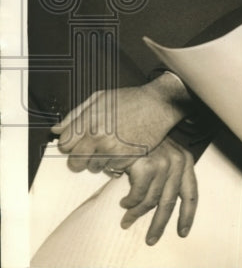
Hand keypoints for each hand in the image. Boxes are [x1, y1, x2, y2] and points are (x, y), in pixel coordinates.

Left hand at [52, 74, 191, 173]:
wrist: (159, 103)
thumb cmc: (131, 99)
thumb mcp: (100, 98)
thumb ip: (75, 114)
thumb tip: (56, 129)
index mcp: (88, 120)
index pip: (64, 145)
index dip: (69, 146)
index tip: (77, 144)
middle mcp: (98, 136)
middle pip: (75, 162)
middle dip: (80, 159)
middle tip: (90, 153)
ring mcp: (113, 148)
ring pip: (93, 168)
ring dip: (99, 162)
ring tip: (110, 149)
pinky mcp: (127, 157)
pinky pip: (112, 169)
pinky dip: (116, 164)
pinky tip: (122, 151)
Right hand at [118, 137, 197, 245]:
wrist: (128, 123)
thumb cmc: (142, 142)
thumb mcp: (160, 156)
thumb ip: (165, 177)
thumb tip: (158, 208)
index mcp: (184, 161)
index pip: (191, 194)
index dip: (188, 215)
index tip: (183, 232)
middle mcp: (177, 162)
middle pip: (170, 203)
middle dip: (159, 225)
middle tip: (151, 240)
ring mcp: (163, 164)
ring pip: (150, 202)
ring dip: (136, 214)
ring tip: (127, 220)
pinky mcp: (147, 166)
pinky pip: (137, 196)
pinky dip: (129, 203)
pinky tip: (123, 203)